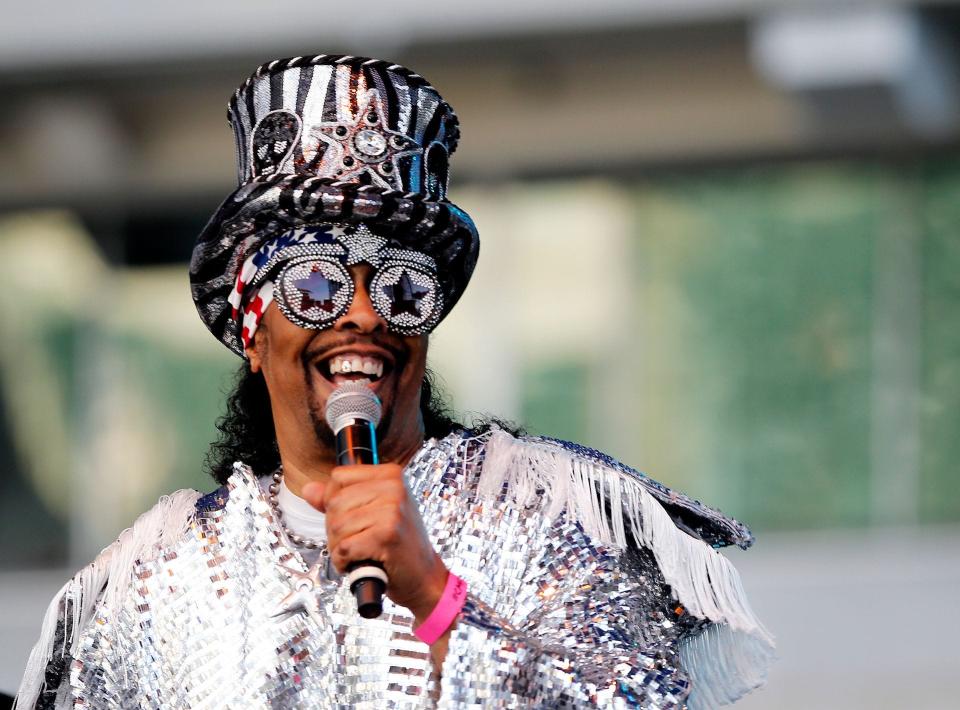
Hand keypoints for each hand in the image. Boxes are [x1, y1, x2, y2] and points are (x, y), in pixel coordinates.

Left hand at [302, 464, 447, 620]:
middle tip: (358, 541)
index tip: (352, 518)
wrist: (424, 576)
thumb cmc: (398, 544)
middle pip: (334, 502)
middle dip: (336, 529)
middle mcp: (394, 487)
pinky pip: (344, 546)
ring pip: (336, 525)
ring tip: (360, 552)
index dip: (334, 501)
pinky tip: (359, 563)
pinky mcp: (387, 535)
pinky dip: (344, 561)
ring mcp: (392, 510)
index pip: (338, 477)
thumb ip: (340, 499)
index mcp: (391, 475)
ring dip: (340, 547)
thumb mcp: (373, 512)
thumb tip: (308, 489)